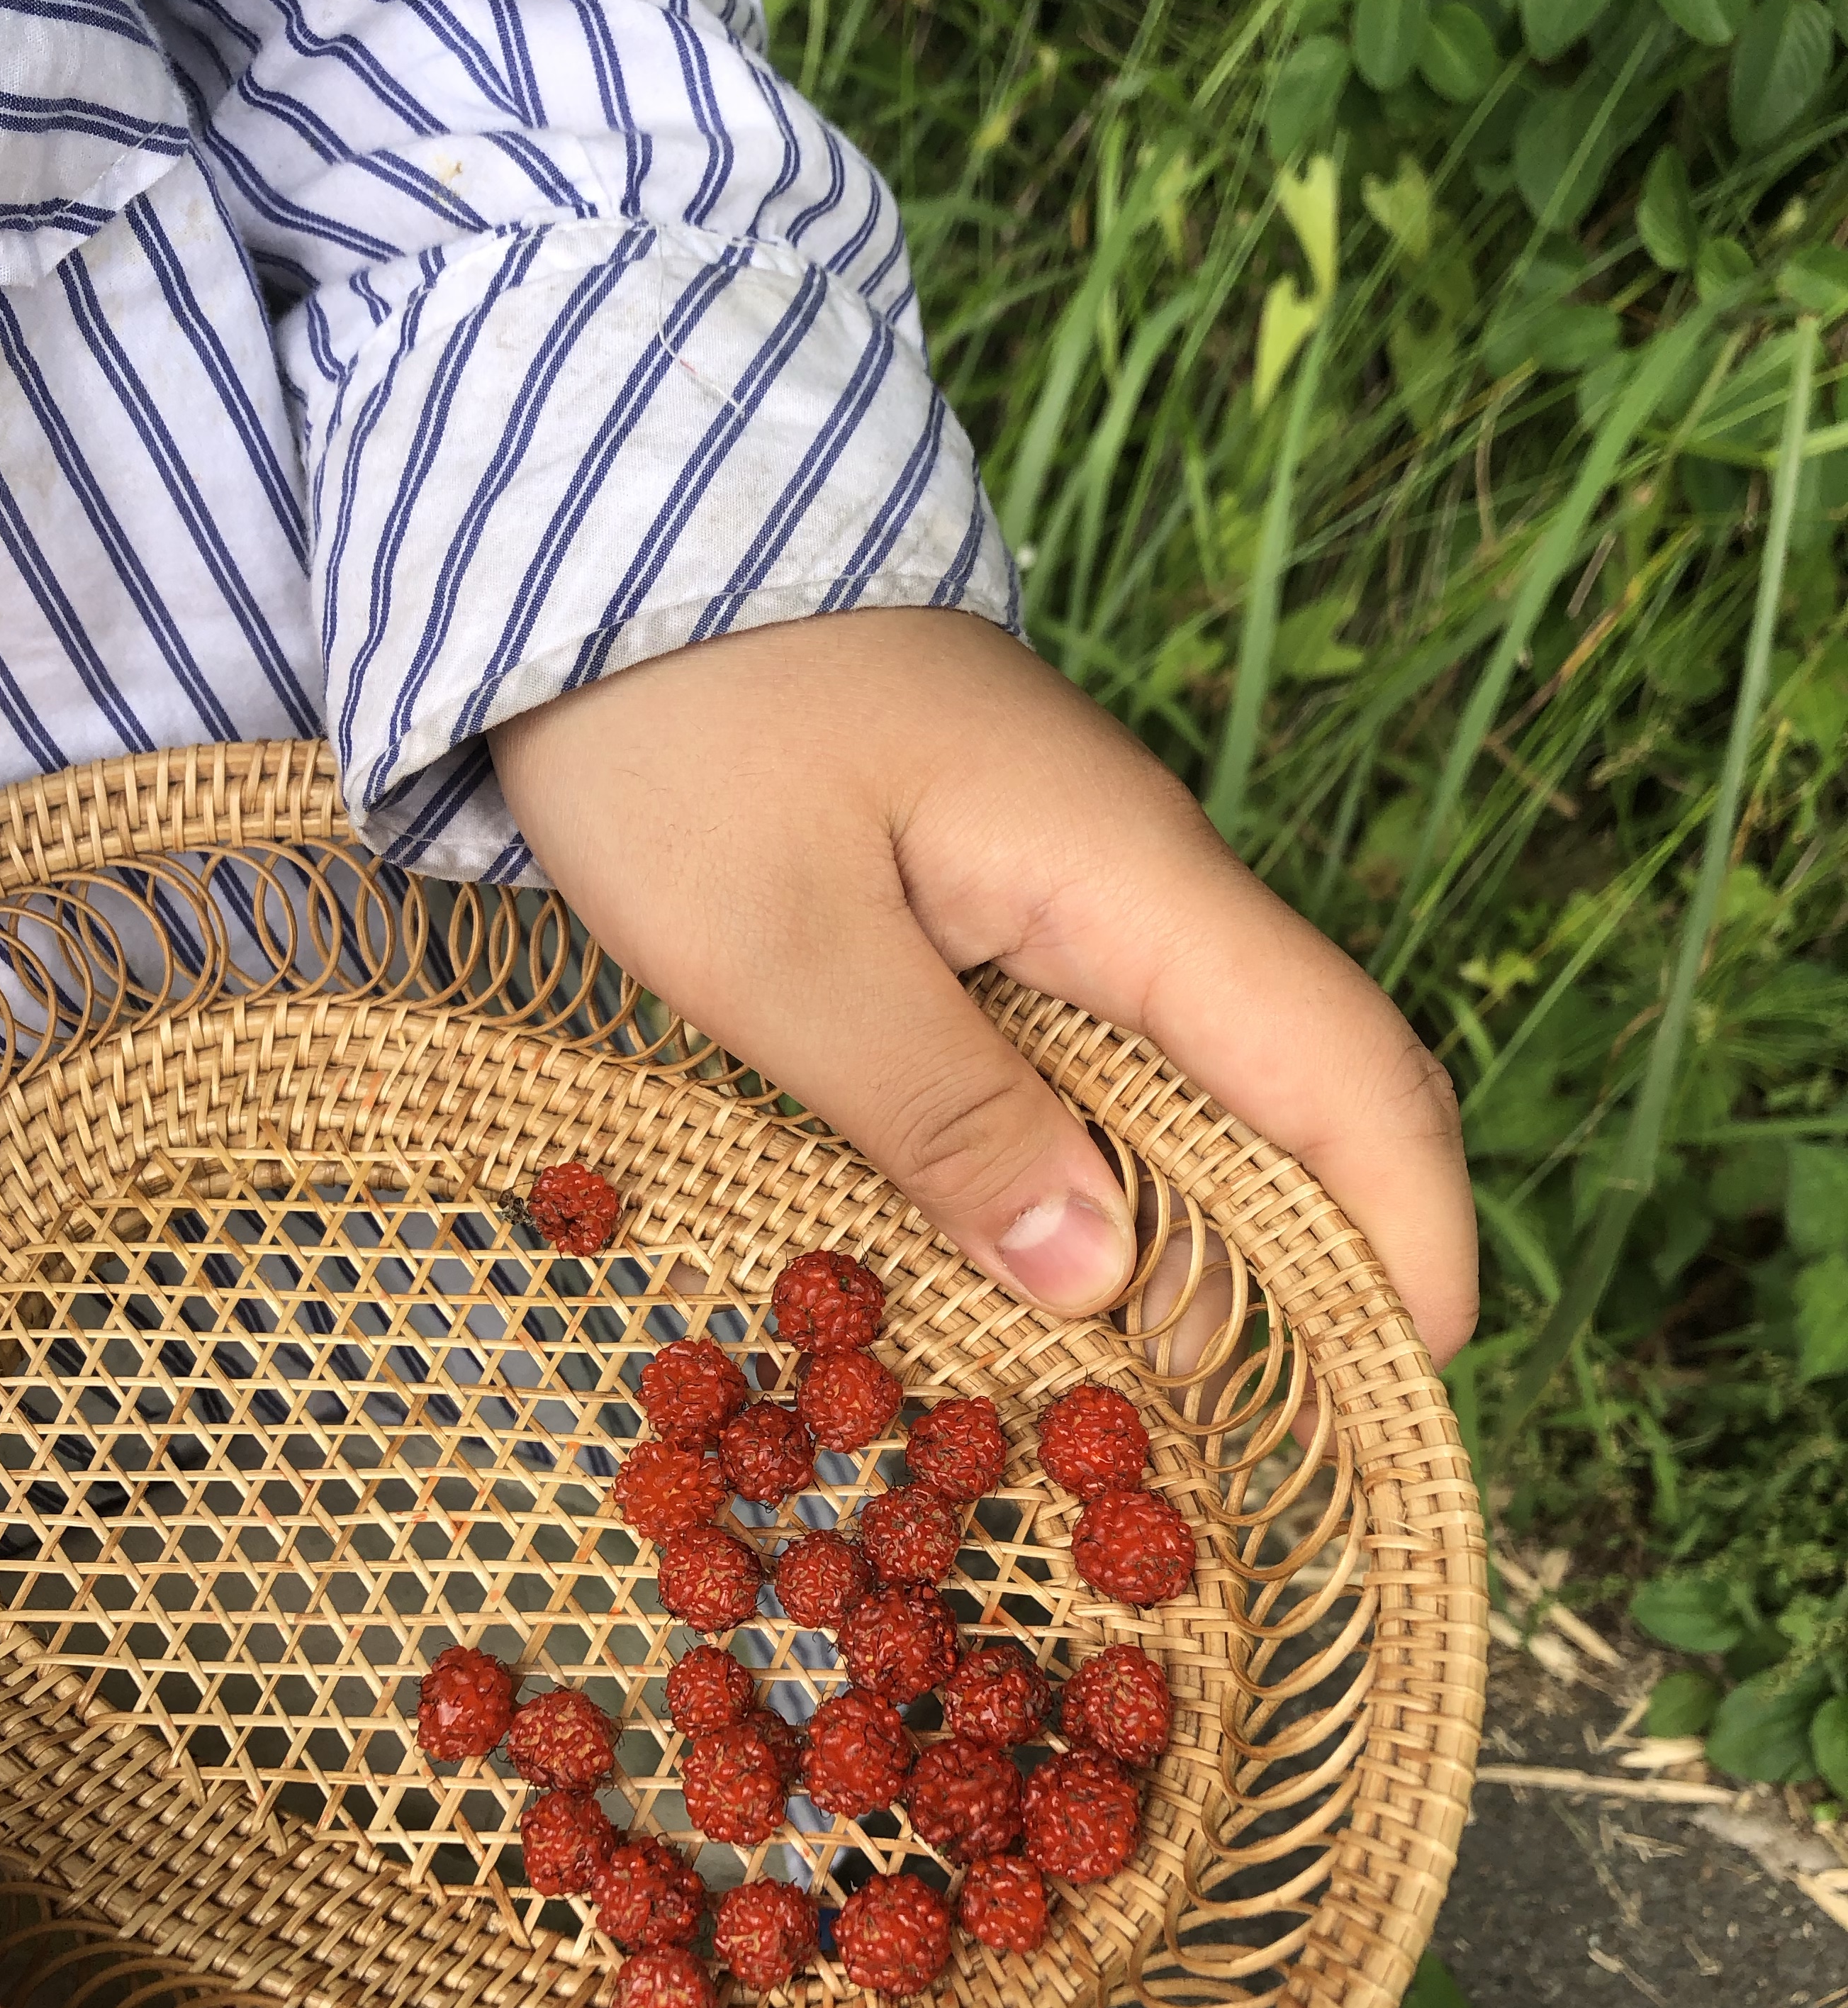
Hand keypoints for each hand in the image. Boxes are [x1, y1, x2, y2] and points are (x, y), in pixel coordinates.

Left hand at [493, 611, 1475, 1378]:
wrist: (596, 553)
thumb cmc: (676, 734)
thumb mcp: (782, 951)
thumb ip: (945, 1111)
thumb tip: (1101, 1274)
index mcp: (1124, 884)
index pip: (1344, 1072)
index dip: (1407, 1236)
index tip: (1410, 1392)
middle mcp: (1135, 888)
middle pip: (1302, 1091)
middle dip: (1323, 1269)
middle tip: (1281, 1454)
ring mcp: (1069, 891)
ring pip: (1199, 1084)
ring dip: (1207, 1238)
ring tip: (1176, 1407)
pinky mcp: (993, 903)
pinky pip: (1098, 1059)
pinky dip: (1105, 1179)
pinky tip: (1052, 1275)